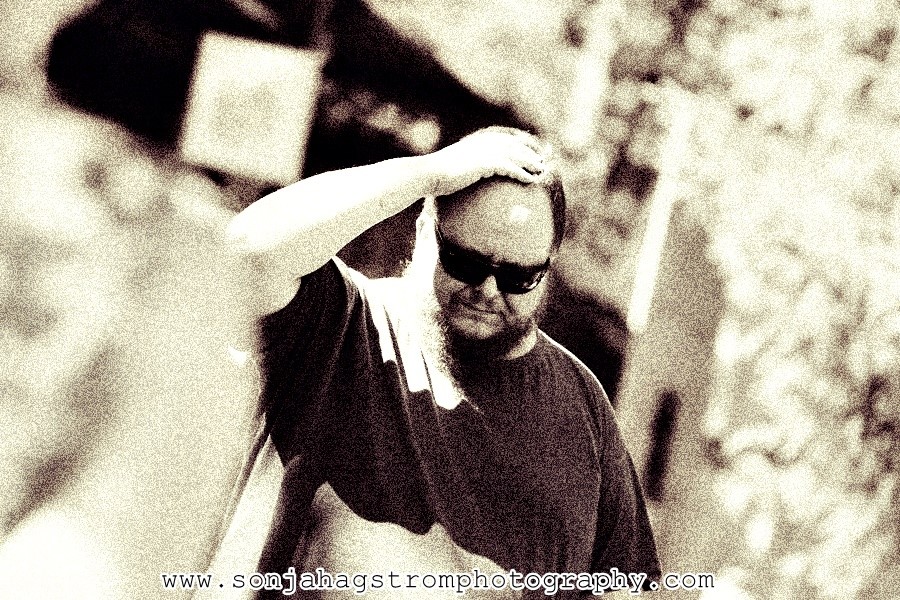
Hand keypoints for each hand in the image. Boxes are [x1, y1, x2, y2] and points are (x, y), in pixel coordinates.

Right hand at [423, 128, 546, 196]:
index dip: (525, 143)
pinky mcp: (486, 163)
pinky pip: (510, 168)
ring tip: (542, 172)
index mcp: (480, 139)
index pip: (509, 137)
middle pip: (517, 145)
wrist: (430, 173)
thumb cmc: (440, 173)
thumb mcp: (458, 164)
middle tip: (545, 162)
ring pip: (517, 155)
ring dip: (532, 163)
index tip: (536, 151)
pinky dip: (522, 174)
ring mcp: (486, 151)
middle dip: (533, 152)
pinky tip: (531, 181)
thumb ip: (471, 163)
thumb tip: (475, 171)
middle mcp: (485, 142)